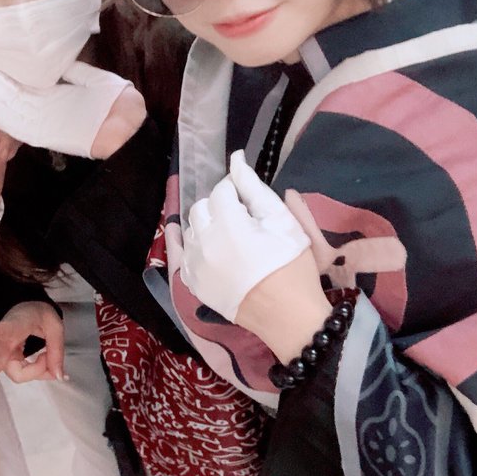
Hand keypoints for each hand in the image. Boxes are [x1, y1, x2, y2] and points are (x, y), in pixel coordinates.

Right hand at [0, 61, 134, 157]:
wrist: (129, 125)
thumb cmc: (116, 102)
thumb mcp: (93, 79)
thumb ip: (72, 70)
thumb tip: (54, 55)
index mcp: (57, 93)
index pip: (27, 79)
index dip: (9, 69)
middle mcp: (46, 107)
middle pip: (14, 92)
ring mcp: (44, 121)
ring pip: (12, 107)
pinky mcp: (45, 134)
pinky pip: (19, 126)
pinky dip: (2, 117)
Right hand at [0, 301, 65, 392]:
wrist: (26, 310)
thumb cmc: (37, 315)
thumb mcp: (54, 327)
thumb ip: (56, 351)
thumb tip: (57, 376)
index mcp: (15, 325)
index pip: (4, 328)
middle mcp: (2, 342)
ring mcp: (1, 355)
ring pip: (18, 374)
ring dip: (37, 370)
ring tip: (48, 355)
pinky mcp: (5, 363)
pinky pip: (22, 374)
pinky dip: (36, 371)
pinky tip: (45, 363)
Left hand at [182, 151, 314, 328]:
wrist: (288, 316)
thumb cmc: (292, 266)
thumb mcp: (283, 221)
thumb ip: (255, 188)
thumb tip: (236, 159)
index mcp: (228, 224)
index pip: (222, 190)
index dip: (237, 191)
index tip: (251, 202)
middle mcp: (204, 242)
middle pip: (201, 207)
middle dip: (220, 207)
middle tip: (243, 219)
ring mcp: (194, 264)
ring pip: (190, 229)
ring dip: (207, 226)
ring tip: (231, 238)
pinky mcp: (192, 283)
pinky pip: (184, 254)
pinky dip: (195, 247)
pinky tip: (211, 248)